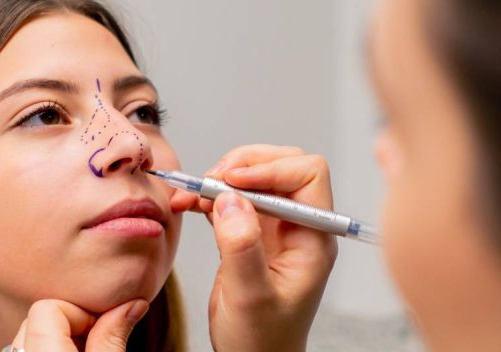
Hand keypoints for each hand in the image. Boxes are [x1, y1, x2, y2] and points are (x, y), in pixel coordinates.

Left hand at [9, 298, 148, 351]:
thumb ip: (112, 338)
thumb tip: (131, 305)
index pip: (48, 308)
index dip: (82, 313)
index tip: (106, 329)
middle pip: (38, 319)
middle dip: (72, 324)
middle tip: (99, 343)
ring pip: (32, 336)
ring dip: (61, 338)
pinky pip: (29, 349)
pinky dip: (51, 348)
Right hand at [199, 145, 338, 351]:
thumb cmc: (262, 339)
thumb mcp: (250, 296)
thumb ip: (242, 248)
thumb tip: (230, 200)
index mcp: (313, 238)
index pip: (307, 175)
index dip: (270, 169)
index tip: (231, 182)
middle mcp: (298, 227)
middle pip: (282, 167)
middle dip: (243, 167)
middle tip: (210, 183)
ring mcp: (275, 228)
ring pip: (254, 179)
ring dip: (220, 179)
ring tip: (192, 196)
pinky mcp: (252, 233)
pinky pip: (233, 199)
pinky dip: (209, 196)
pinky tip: (188, 205)